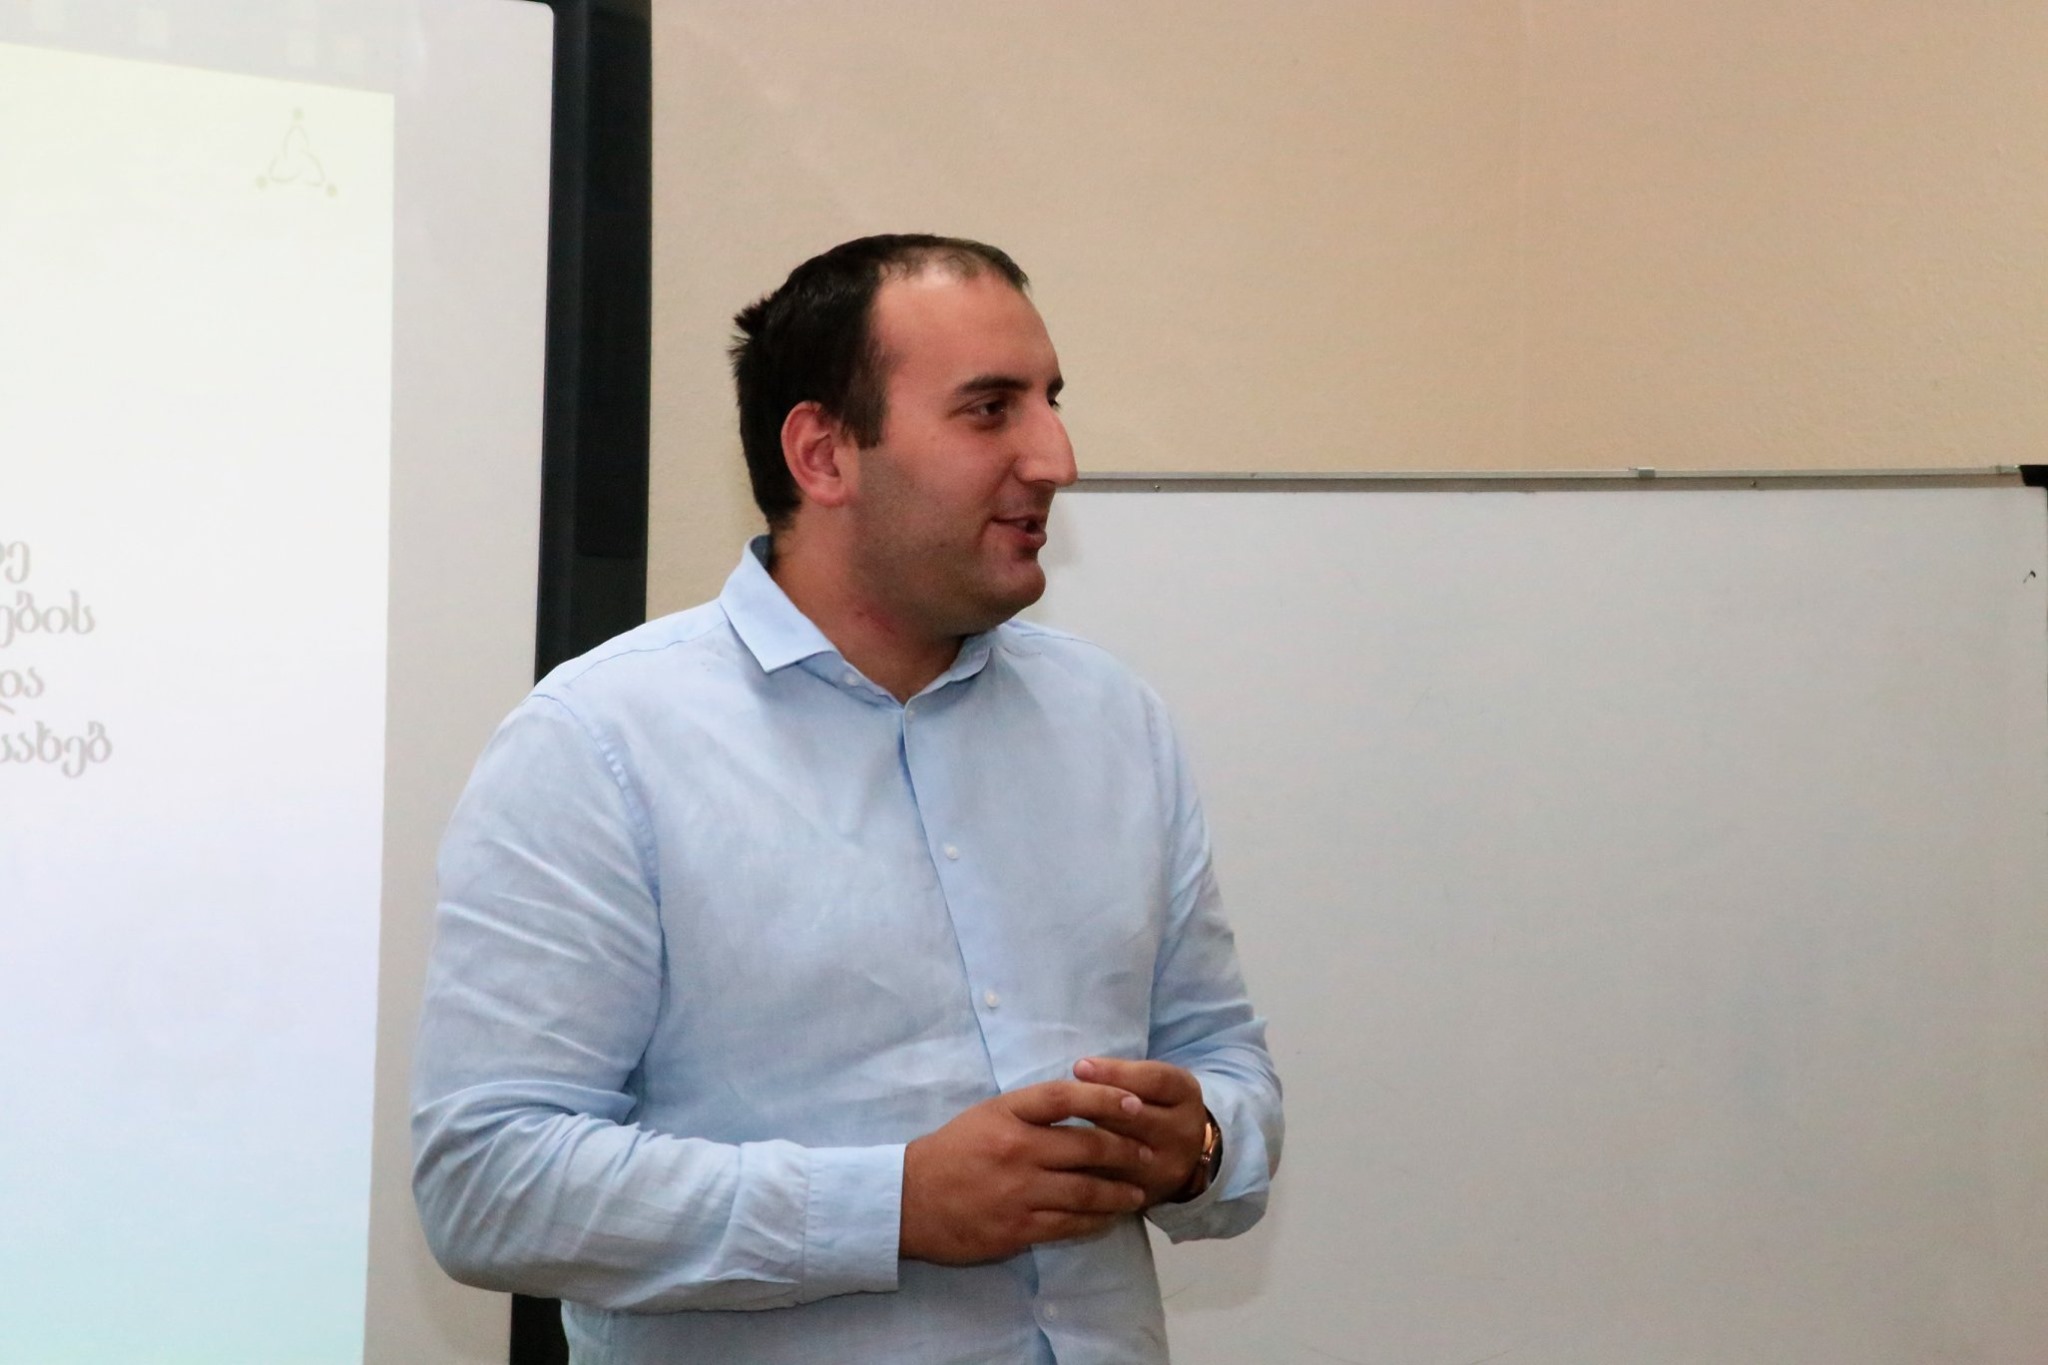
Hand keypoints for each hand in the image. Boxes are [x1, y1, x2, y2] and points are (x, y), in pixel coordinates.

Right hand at [900, 1080, 1157, 1264]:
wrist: (909, 1201)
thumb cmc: (952, 1152)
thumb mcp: (987, 1115)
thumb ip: (1031, 1111)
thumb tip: (1083, 1105)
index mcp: (1007, 1114)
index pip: (1065, 1097)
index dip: (1104, 1098)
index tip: (1133, 1103)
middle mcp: (1017, 1149)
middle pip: (1087, 1146)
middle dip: (1125, 1151)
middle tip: (1147, 1154)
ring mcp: (1019, 1191)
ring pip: (1086, 1191)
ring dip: (1119, 1192)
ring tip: (1137, 1193)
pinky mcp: (1017, 1228)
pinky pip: (1069, 1225)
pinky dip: (1095, 1221)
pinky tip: (1108, 1218)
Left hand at [1070, 1057, 1209, 1205]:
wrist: (1185, 1153)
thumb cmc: (1156, 1104)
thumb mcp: (1153, 1082)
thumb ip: (1124, 1074)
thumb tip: (1081, 1070)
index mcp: (1185, 1094)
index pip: (1155, 1080)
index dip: (1116, 1072)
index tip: (1079, 1067)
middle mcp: (1183, 1132)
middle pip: (1137, 1117)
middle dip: (1096, 1106)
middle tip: (1059, 1100)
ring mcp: (1167, 1167)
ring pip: (1122, 1153)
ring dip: (1087, 1140)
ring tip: (1056, 1130)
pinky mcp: (1148, 1194)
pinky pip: (1112, 1183)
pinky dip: (1085, 1170)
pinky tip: (1060, 1160)